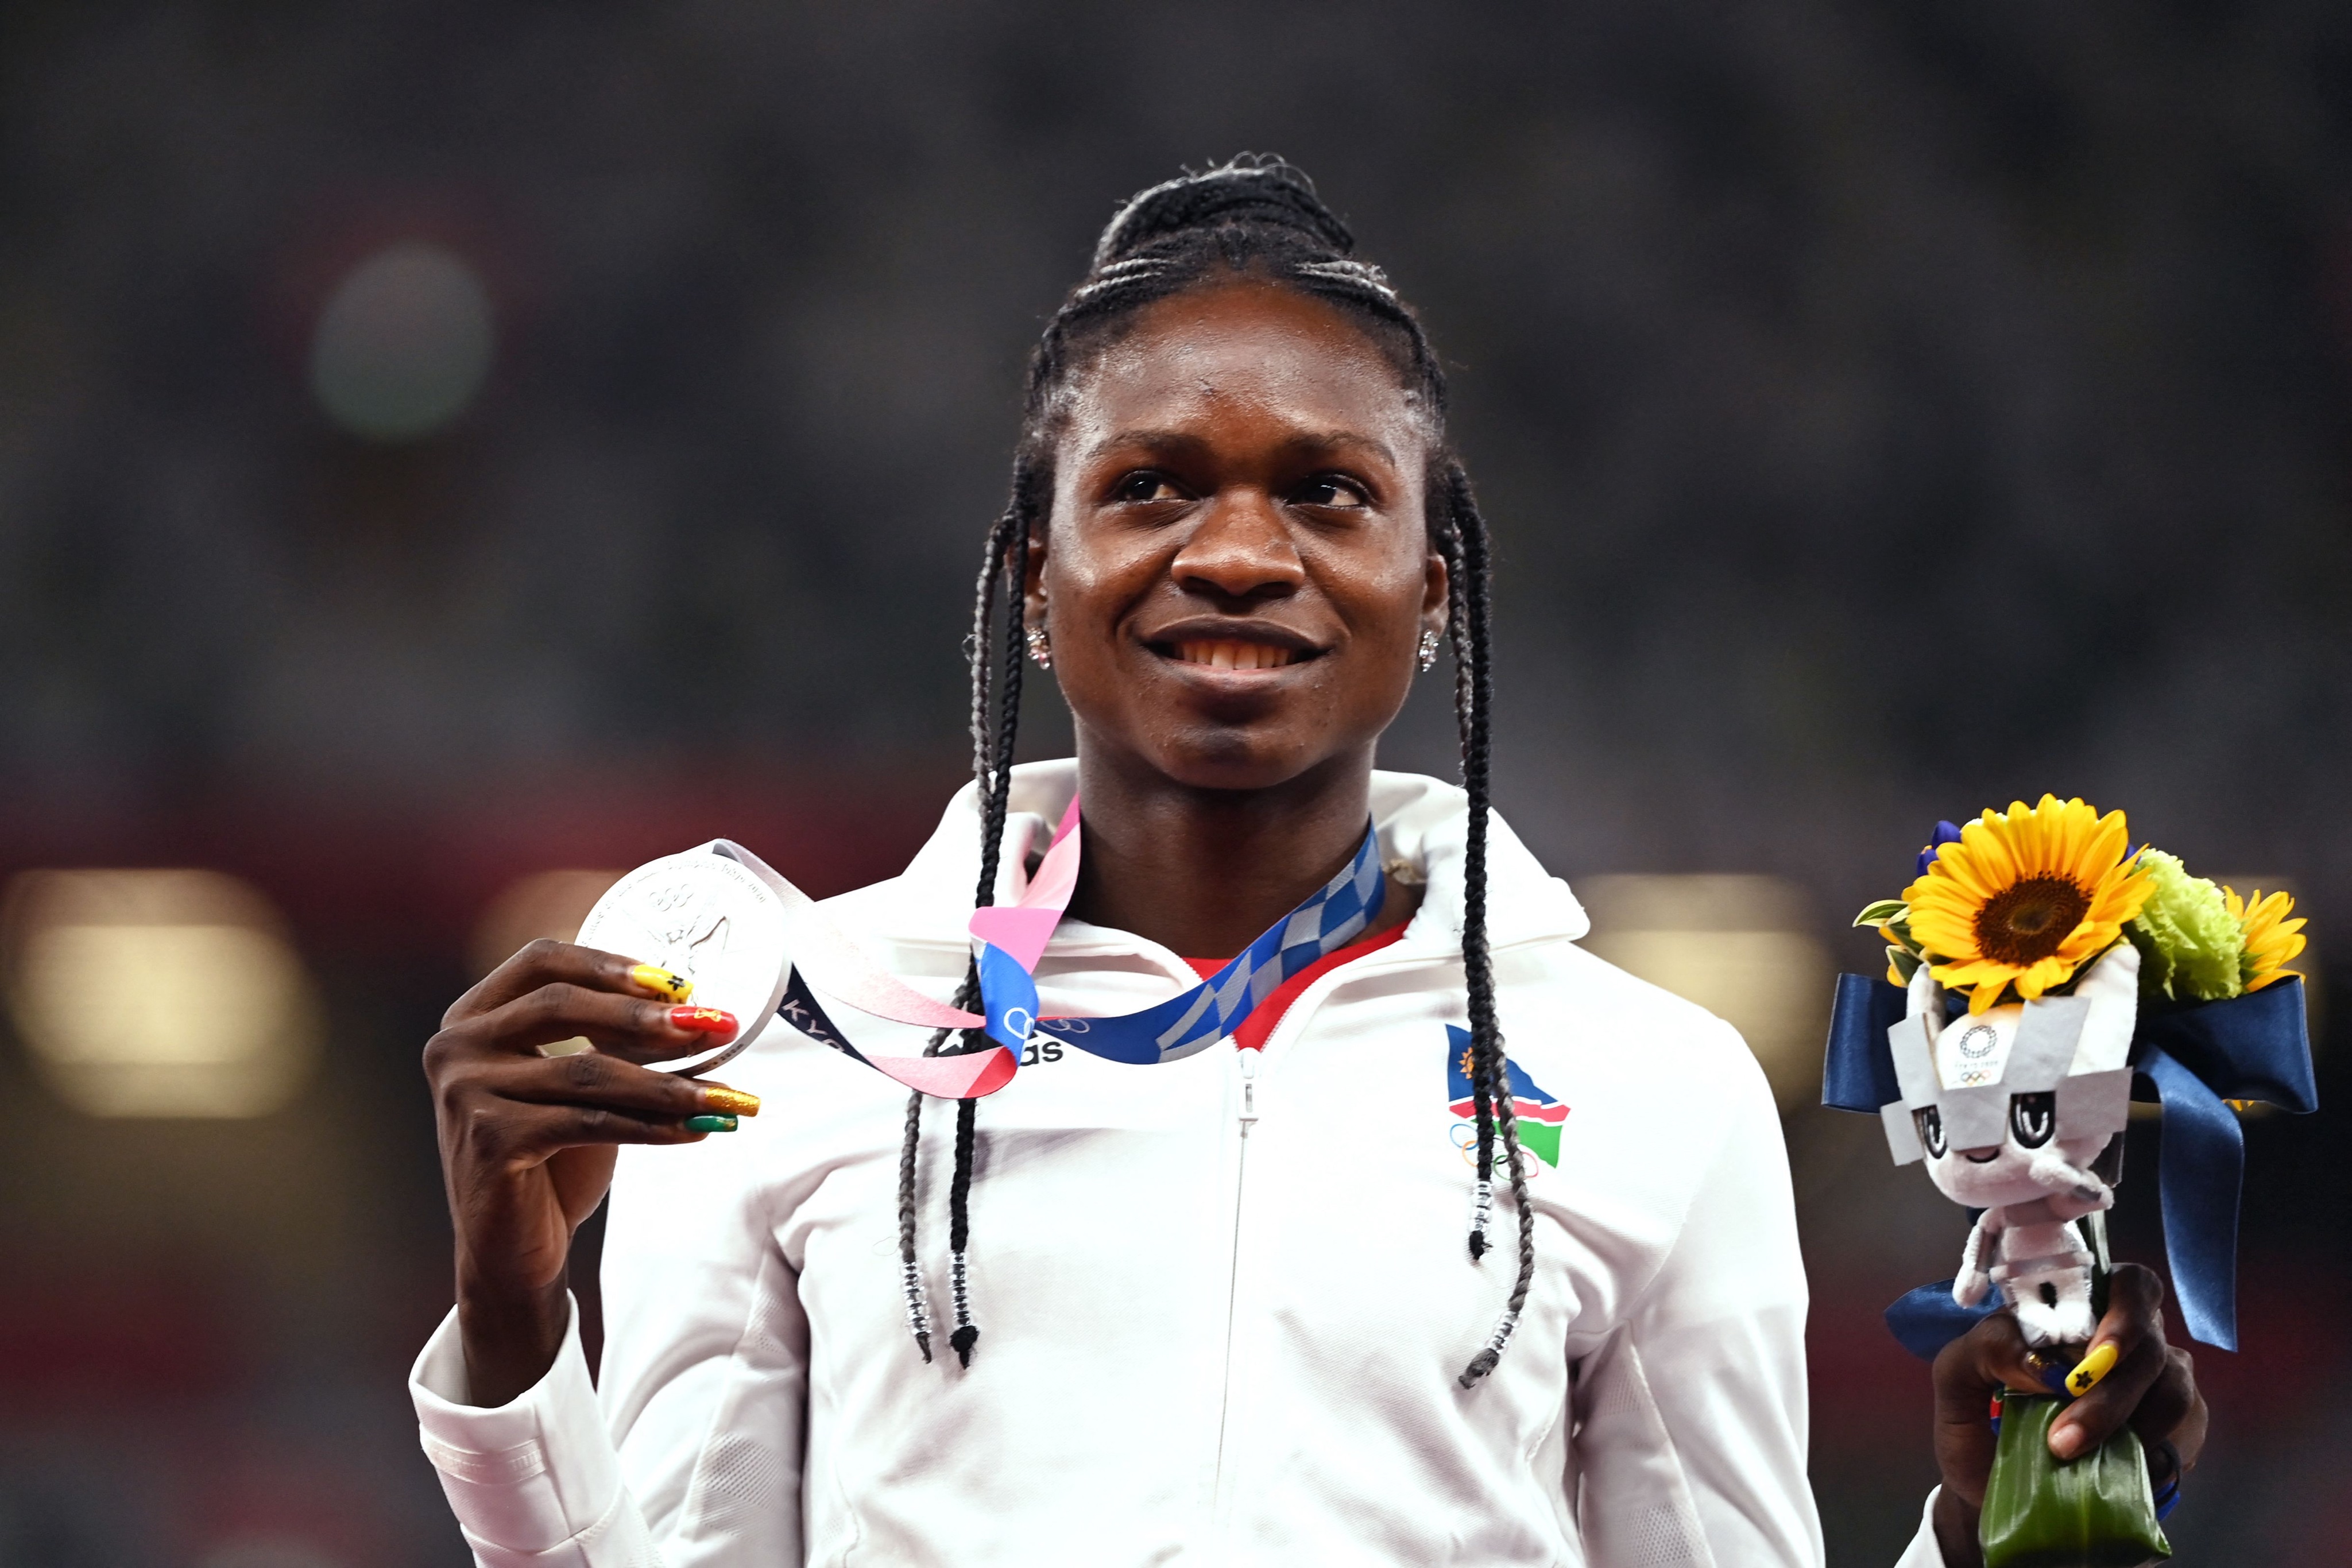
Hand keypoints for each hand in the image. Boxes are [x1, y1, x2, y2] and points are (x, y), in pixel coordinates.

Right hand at [423, 939, 751, 1404]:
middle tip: (719, 1024)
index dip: (612, 965)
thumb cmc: (551, 1160)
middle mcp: (455, 1047)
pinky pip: (589, 1121)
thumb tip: (700, 1012)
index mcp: (471, 1017)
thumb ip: (616, 1040)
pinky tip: (698, 1130)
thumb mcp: (581, 1084)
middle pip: (561, 1004)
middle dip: (648, 1015)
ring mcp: (464, 1093)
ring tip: (728, 1095)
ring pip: (586, 1071)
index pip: (543, 961)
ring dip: (669, 1083)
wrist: (511, 1252)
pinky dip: (653, 1125)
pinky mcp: (488, 1141)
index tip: (679, 983)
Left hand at [1927, 1263, 2205, 1566]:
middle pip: (2148, 1338)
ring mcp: (2156, 1380)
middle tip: (2066, 1437)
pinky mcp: (2177, 1427)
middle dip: (2109, 1387)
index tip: (2090, 1360)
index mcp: (2073, 1310)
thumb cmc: (1978, 1427)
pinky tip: (2122, 1468)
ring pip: (2172, 1385)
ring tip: (2075, 1457)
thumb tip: (2040, 1359)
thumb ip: (1984, 1348)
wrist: (1997, 1493)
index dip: (2121, 1314)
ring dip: (2126, 1423)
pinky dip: (2156, 1451)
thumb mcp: (1957, 1382)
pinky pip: (2187, 1432)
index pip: (2122, 1283)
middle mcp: (2122, 1337)